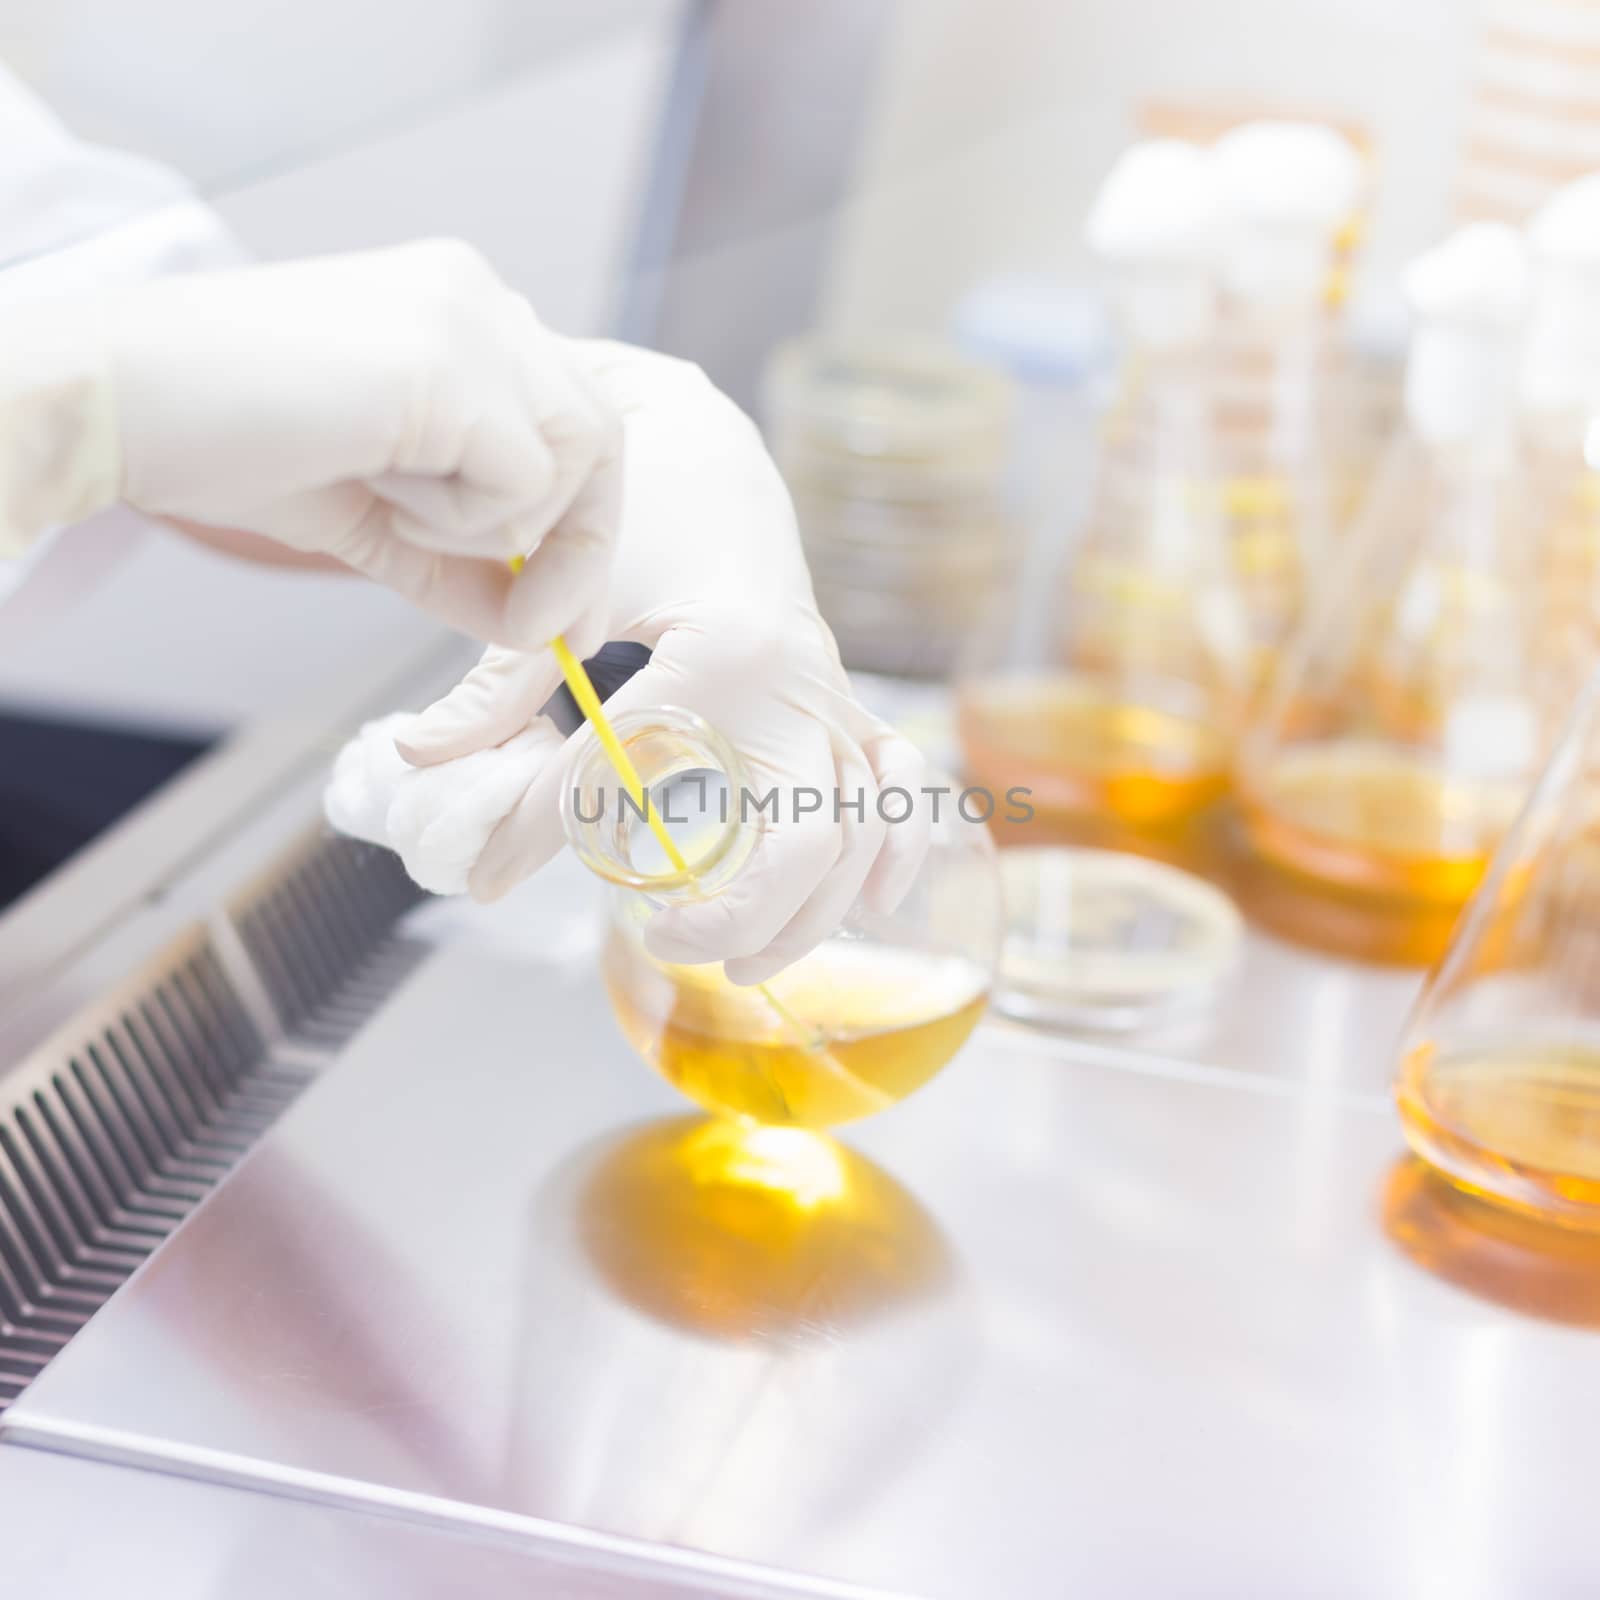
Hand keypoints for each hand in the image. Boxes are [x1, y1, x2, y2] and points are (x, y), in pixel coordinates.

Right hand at [15, 239, 621, 649]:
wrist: (118, 403)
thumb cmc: (227, 442)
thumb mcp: (376, 517)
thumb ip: (461, 562)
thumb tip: (533, 627)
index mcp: (463, 313)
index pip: (572, 421)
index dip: (582, 526)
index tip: (565, 620)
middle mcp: (480, 297)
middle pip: (600, 438)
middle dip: (579, 552)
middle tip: (533, 631)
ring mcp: (471, 317)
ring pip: (576, 458)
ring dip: (497, 529)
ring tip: (395, 509)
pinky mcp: (451, 360)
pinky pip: (523, 481)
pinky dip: (463, 521)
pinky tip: (378, 487)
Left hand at [340, 342, 931, 984]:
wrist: (716, 459)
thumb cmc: (641, 512)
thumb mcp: (566, 589)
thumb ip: (500, 681)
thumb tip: (422, 757)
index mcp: (718, 651)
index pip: (619, 774)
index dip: (541, 836)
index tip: (484, 877)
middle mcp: (793, 682)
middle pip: (799, 836)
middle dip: (738, 912)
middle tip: (667, 940)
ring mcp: (831, 697)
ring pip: (857, 831)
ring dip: (812, 911)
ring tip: (744, 961)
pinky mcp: (848, 704)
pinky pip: (897, 787)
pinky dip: (894, 849)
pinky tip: (868, 902)